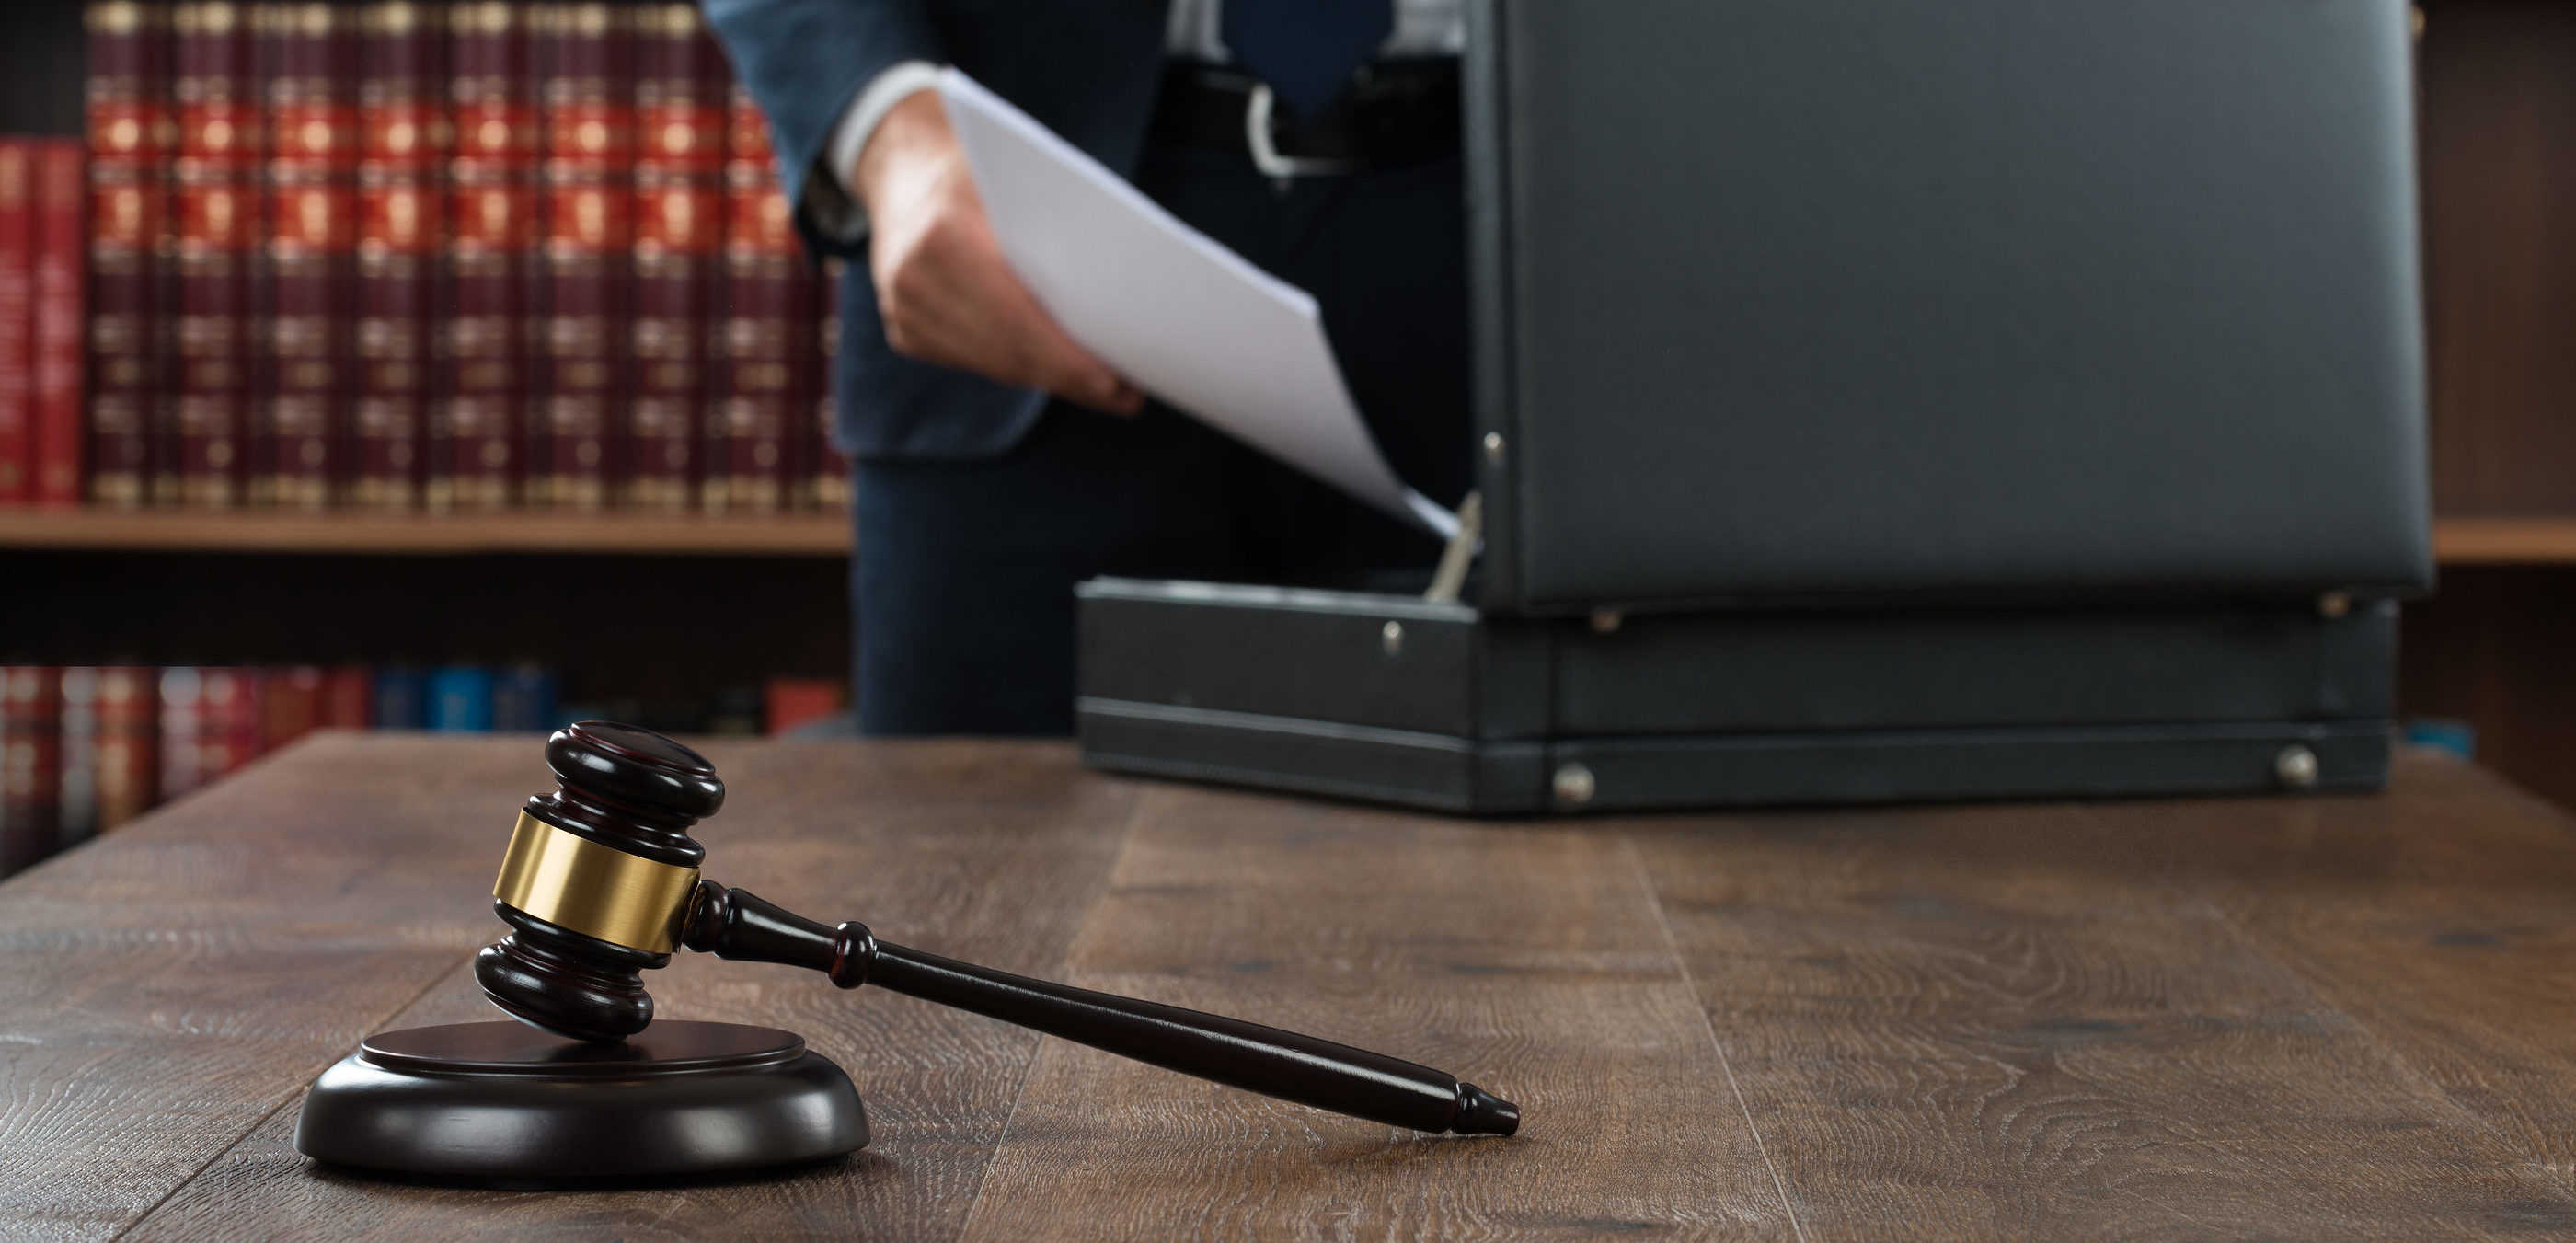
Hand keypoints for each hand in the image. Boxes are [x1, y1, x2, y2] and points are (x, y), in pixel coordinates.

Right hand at [852, 91, 1143, 414]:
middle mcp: (913, 279)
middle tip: (1127, 396)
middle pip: (1008, 353)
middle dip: (1073, 380)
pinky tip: (1060, 371)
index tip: (1117, 385)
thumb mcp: (1021, 180)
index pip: (1017, 320)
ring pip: (994, 365)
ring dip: (1052, 380)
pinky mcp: (904, 331)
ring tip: (1106, 390)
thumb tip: (1121, 306)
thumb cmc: (982, 168)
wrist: (905, 168)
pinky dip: (1020, 367)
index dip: (1069, 361)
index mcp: (944, 236)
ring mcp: (902, 310)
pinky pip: (974, 361)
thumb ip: (1057, 237)